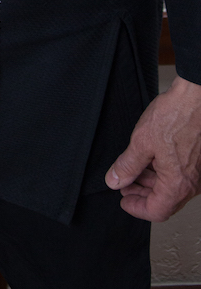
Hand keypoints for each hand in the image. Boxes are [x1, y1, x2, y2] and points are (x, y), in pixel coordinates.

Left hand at [105, 74, 200, 220]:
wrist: (196, 98)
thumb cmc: (175, 116)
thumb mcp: (141, 141)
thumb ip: (127, 165)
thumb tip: (115, 180)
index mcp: (178, 184)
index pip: (157, 211)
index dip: (136, 208)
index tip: (123, 200)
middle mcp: (191, 183)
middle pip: (165, 202)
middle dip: (142, 195)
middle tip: (125, 185)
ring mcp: (197, 174)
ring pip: (172, 189)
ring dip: (151, 183)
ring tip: (133, 170)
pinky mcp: (197, 162)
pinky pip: (179, 176)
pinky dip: (162, 173)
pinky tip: (148, 160)